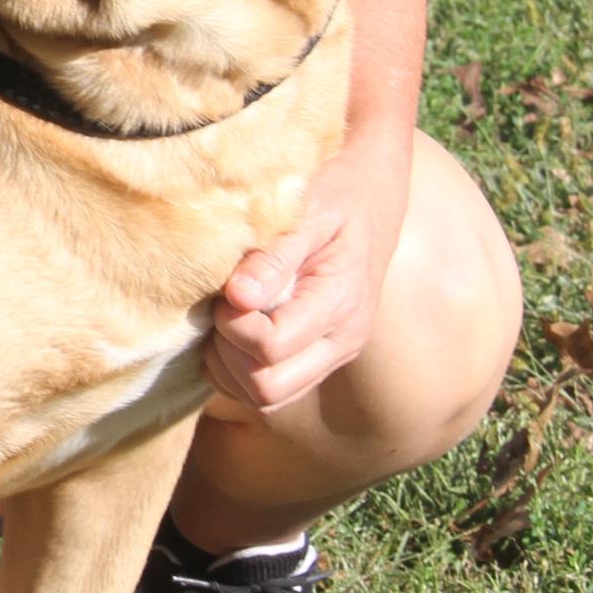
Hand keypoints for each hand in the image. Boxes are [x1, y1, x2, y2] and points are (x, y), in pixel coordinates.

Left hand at [204, 139, 409, 416]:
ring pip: (265, 397)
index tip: (227, 290)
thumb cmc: (335, 194)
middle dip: (229, 354)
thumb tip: (239, 297)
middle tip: (221, 309)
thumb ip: (274, 254)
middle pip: (268, 388)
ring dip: (229, 366)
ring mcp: (331, 355)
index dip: (233, 324)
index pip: (271, 348)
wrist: (372, 196)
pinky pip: (268, 392)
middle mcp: (341, 340)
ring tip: (225, 318)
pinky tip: (231, 332)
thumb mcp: (307, 210)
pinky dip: (236, 372)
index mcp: (340, 303)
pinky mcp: (317, 358)